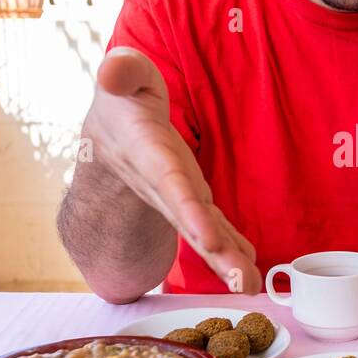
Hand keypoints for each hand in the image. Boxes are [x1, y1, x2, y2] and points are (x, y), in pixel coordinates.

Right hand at [85, 47, 260, 293]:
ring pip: (203, 232)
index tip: (207, 238)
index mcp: (147, 152)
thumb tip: (114, 71)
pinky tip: (249, 271)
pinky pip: (212, 229)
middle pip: (190, 221)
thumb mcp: (123, 75)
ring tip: (249, 286)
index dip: (188, 210)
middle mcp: (162, 185)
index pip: (170, 184)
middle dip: (214, 251)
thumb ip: (123, 72)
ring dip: (226, 261)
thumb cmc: (123, 96)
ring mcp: (177, 198)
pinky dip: (231, 249)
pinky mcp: (191, 200)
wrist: (108, 129)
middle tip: (240, 281)